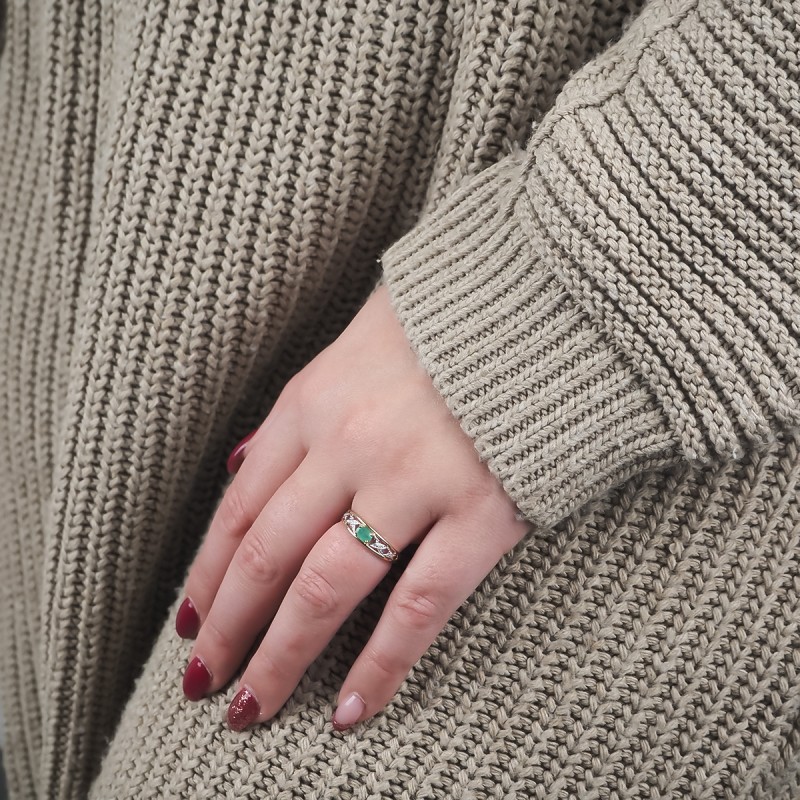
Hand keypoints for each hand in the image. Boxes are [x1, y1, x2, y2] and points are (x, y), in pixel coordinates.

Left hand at [176, 282, 529, 731]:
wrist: (547, 297)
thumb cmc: (446, 321)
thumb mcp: (352, 345)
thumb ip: (298, 410)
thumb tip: (242, 461)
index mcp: (314, 401)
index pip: (241, 506)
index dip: (208, 573)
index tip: (191, 621)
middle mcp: (348, 444)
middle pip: (267, 556)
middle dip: (228, 627)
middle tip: (205, 681)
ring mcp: (413, 480)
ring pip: (326, 589)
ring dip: (280, 657)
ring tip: (251, 709)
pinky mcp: (481, 512)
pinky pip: (419, 605)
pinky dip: (380, 665)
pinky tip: (351, 709)